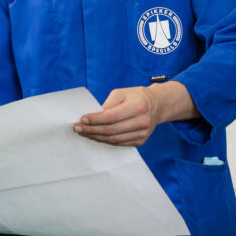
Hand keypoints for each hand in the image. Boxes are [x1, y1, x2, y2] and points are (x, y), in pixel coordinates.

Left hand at [75, 82, 200, 146]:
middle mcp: (142, 121)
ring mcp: (143, 134)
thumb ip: (108, 103)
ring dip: (96, 137)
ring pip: (114, 139)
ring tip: (84, 133)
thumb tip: (93, 116)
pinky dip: (105, 140)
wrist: (157, 105)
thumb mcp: (122, 92)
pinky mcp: (140, 141)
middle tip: (77, 128)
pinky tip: (96, 136)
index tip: (82, 119)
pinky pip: (119, 143)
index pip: (112, 116)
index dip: (95, 119)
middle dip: (91, 130)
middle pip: (111, 130)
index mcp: (138, 106)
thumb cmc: (137, 96)